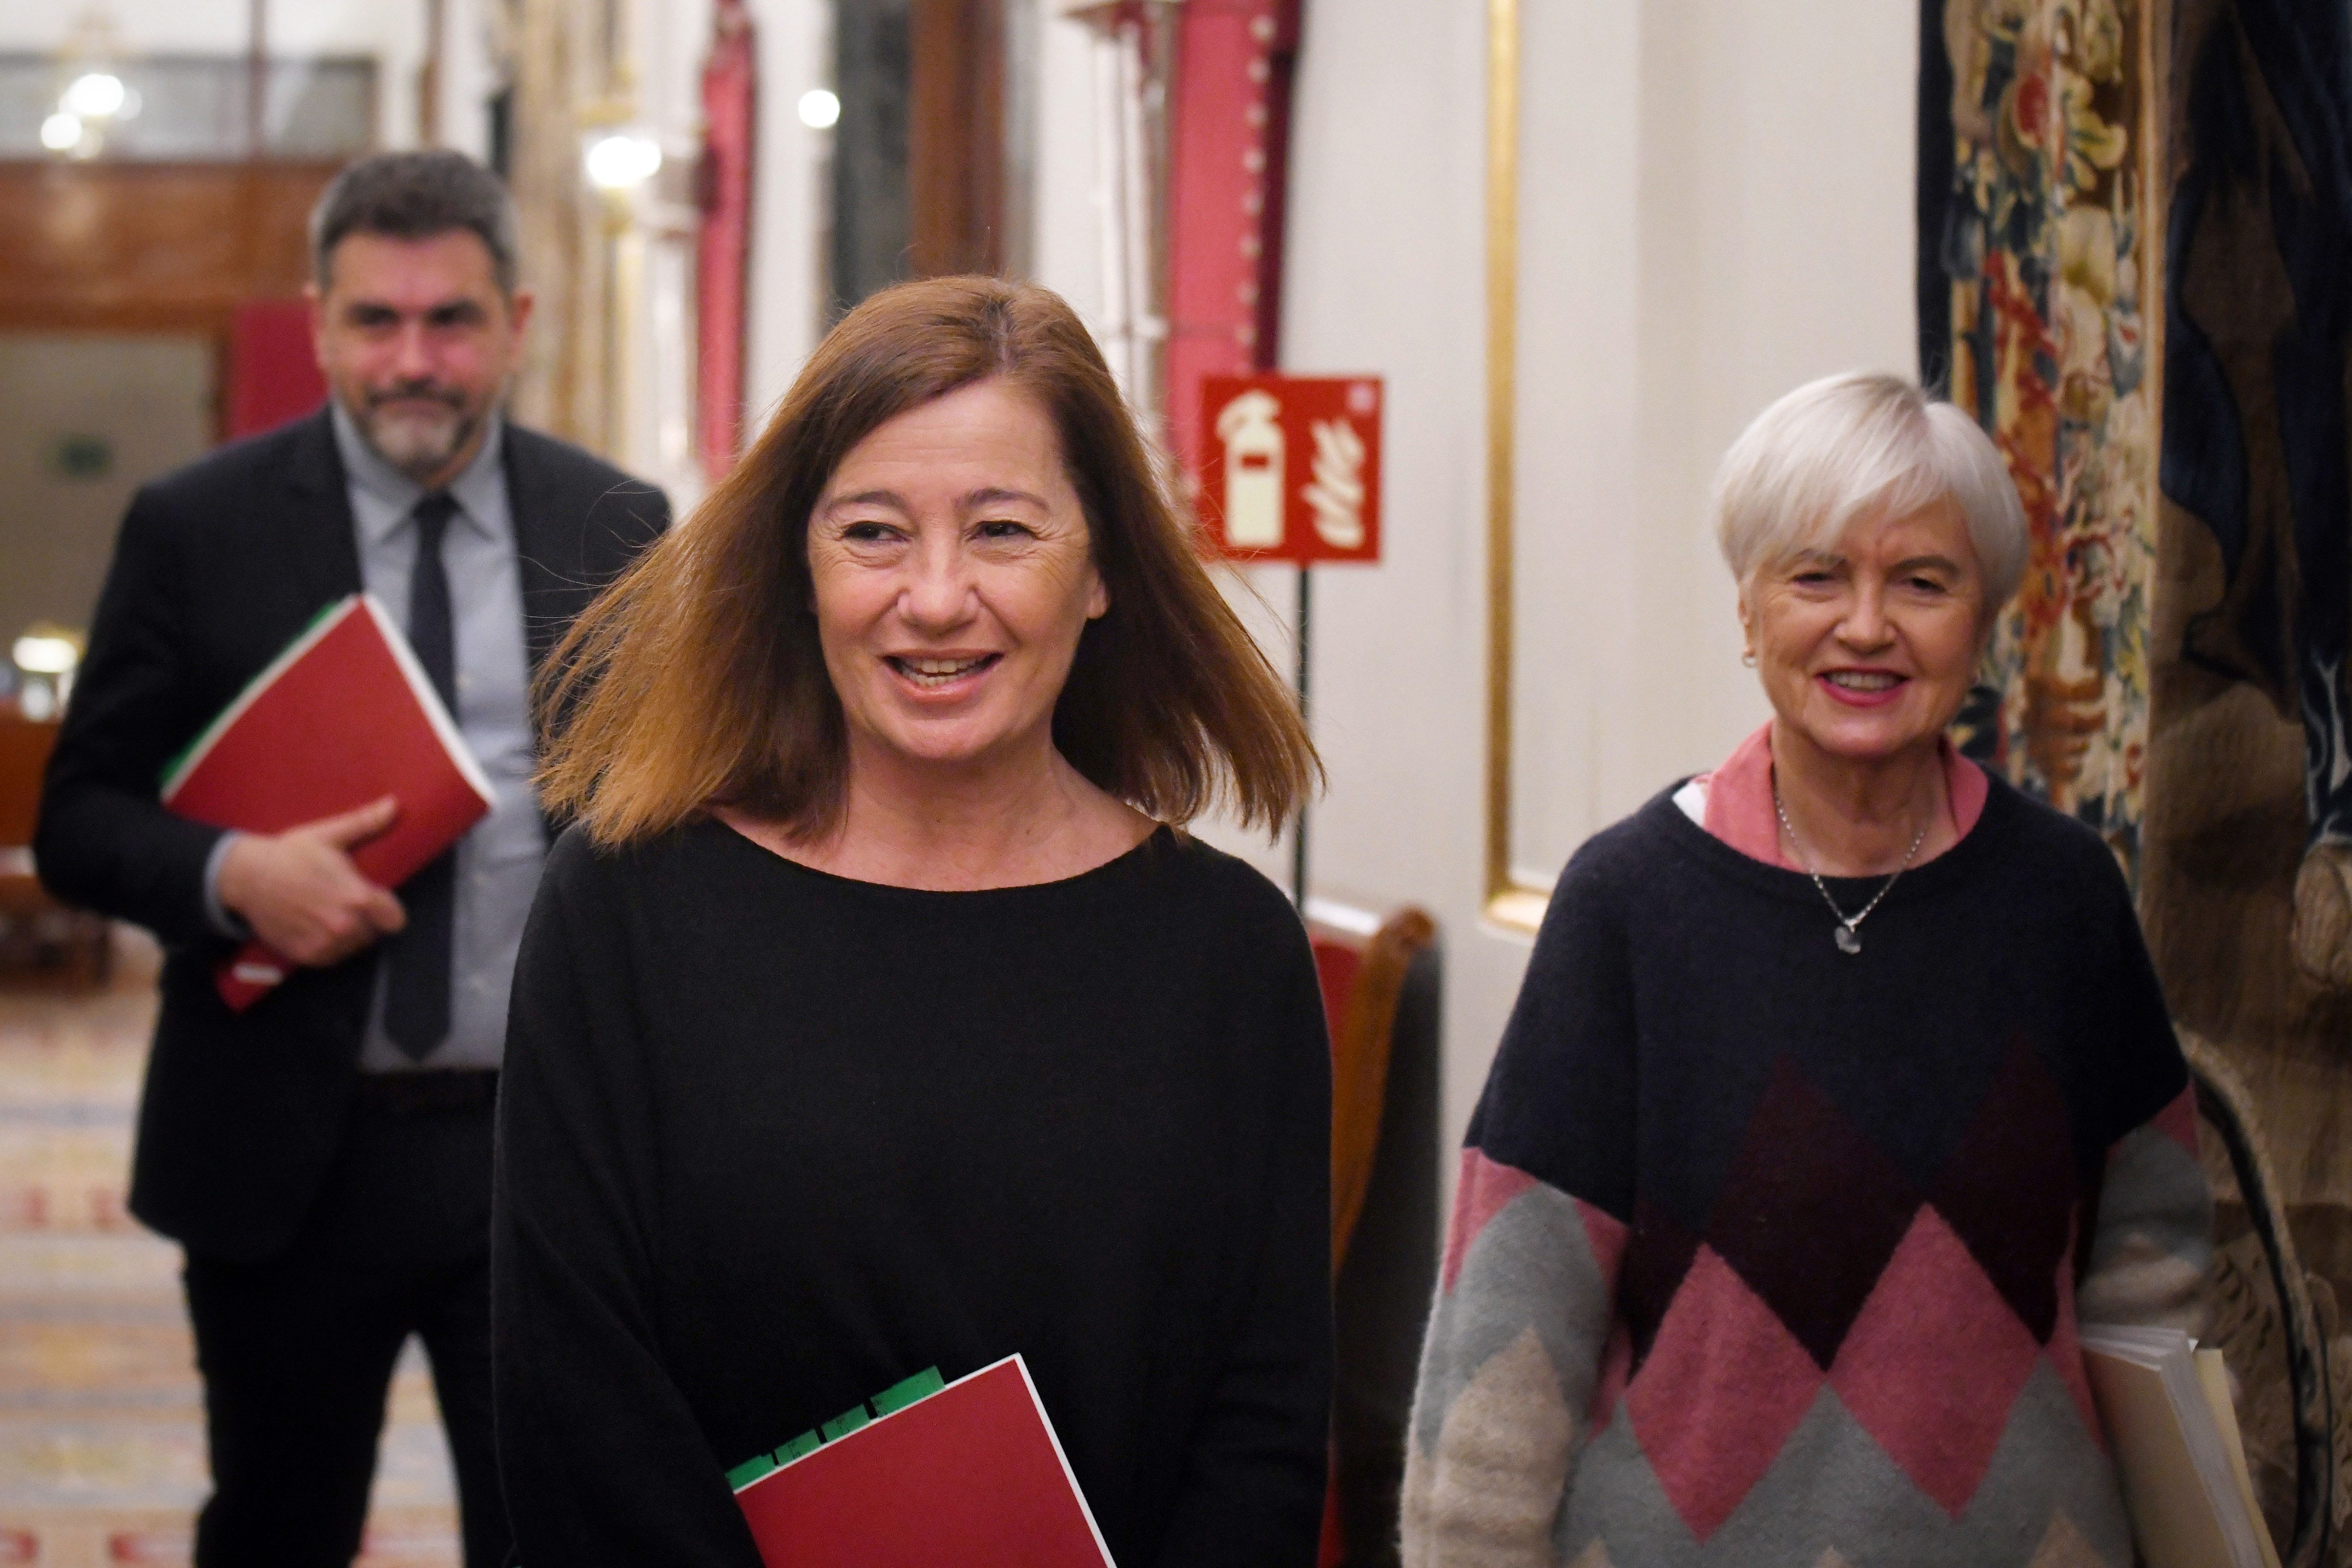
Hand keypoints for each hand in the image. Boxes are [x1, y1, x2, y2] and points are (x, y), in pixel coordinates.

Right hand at [215, 797, 405, 966]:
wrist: (247, 877)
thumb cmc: (289, 855)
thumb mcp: (329, 836)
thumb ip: (365, 823)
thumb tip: (394, 804)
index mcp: (357, 897)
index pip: (395, 920)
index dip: (389, 910)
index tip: (377, 901)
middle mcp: (345, 925)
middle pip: (374, 933)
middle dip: (366, 919)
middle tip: (345, 903)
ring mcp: (325, 943)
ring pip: (353, 947)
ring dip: (347, 934)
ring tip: (330, 914)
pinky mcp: (306, 955)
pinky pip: (331, 958)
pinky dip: (328, 947)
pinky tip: (316, 927)